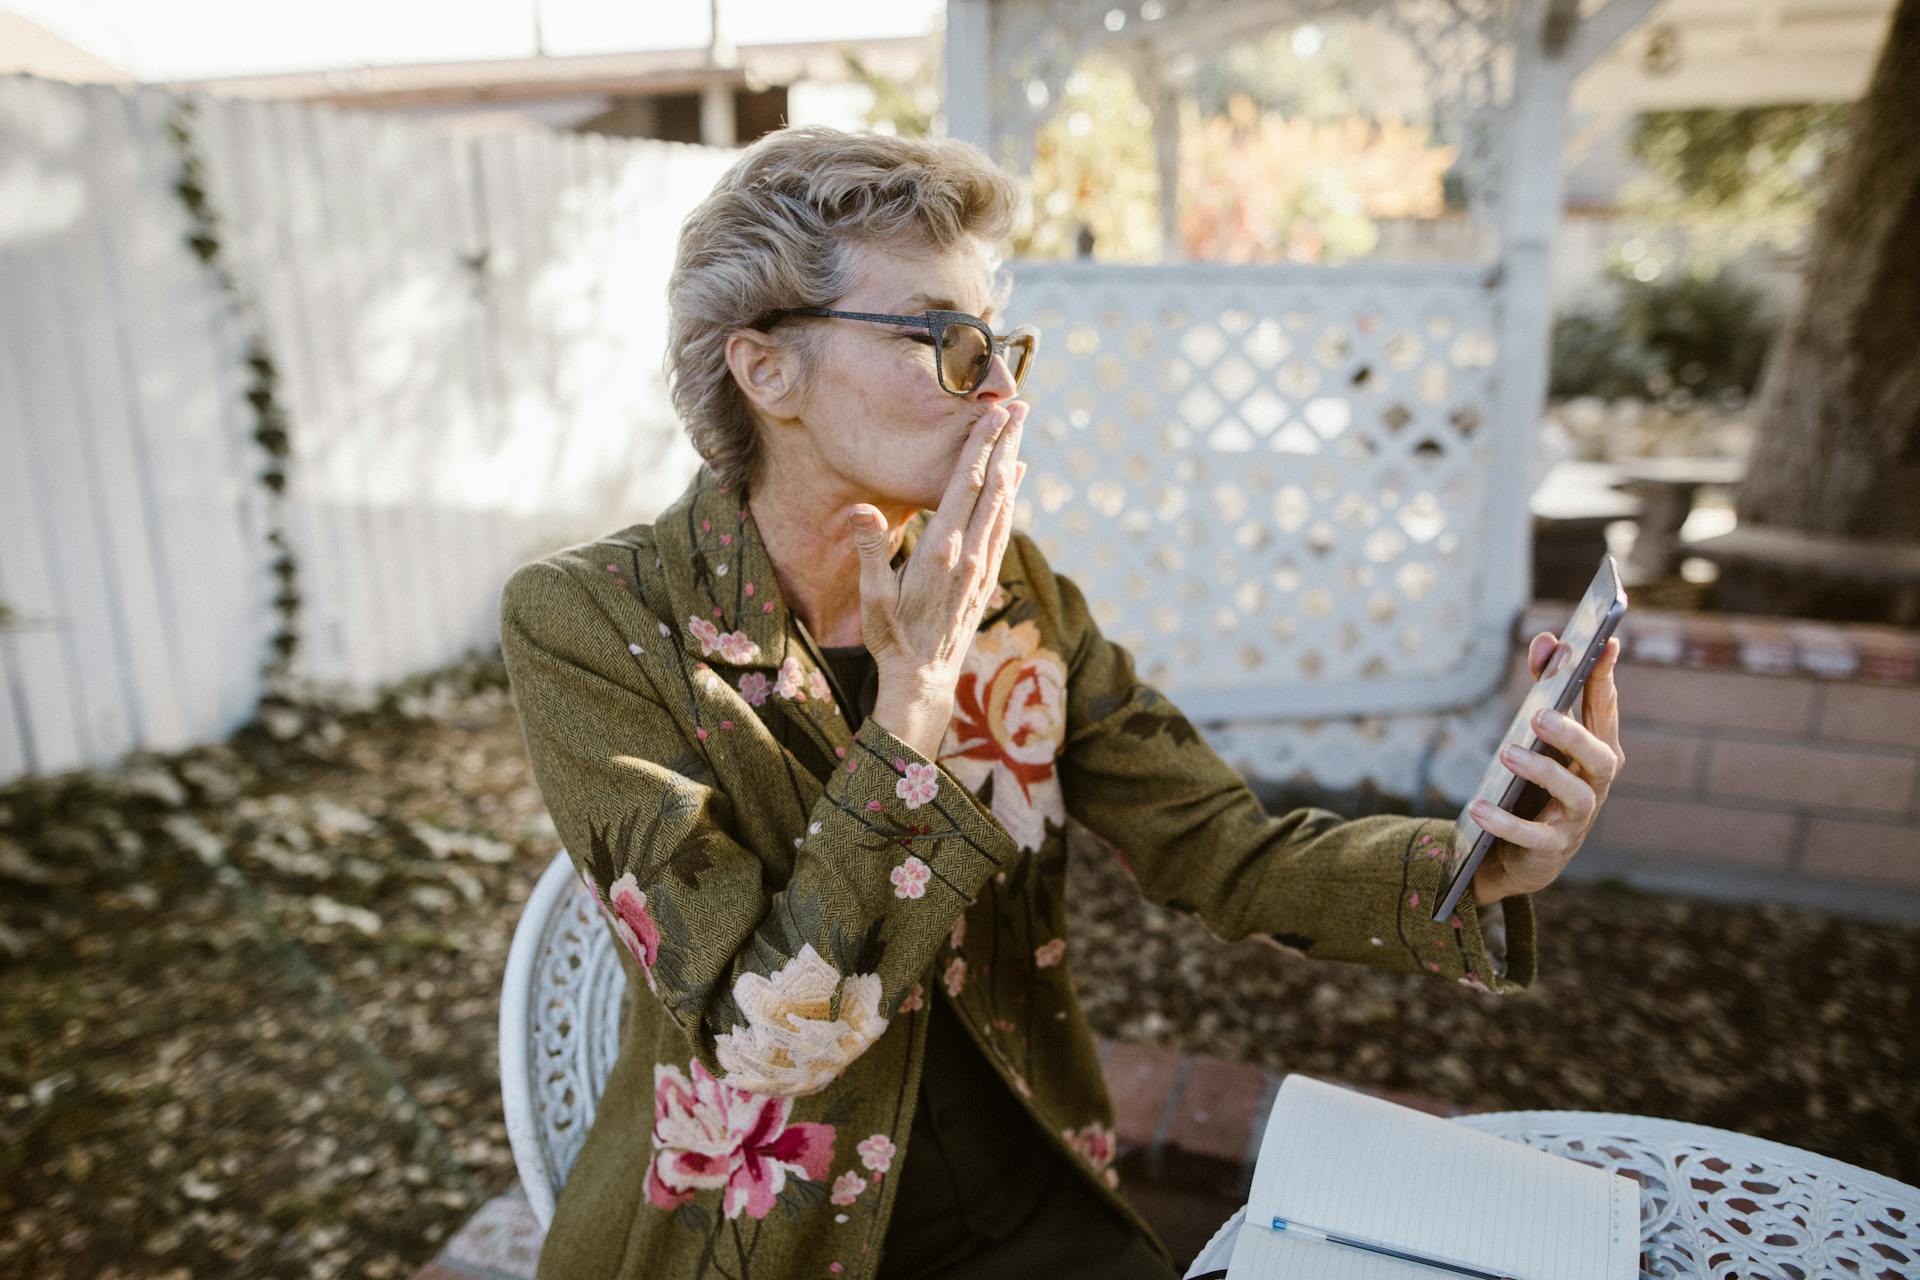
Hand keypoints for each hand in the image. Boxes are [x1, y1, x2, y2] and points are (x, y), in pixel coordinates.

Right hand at [848, 401, 1027, 757]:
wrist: (924, 680)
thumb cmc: (892, 637)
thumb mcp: (873, 597)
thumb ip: (870, 550)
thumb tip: (861, 508)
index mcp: (943, 550)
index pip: (967, 485)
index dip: (982, 445)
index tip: (995, 412)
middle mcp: (971, 553)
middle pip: (995, 486)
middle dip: (1007, 443)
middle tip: (1021, 405)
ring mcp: (983, 565)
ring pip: (1006, 503)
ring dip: (1013, 463)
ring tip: (1020, 430)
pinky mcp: (987, 577)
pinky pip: (1005, 525)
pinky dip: (1013, 496)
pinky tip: (1017, 480)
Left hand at [1470, 631, 1625, 904]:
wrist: (1520, 853)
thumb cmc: (1535, 782)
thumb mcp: (1538, 735)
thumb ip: (1544, 688)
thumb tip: (1547, 641)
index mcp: (1596, 750)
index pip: (1605, 711)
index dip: (1605, 678)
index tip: (1605, 644)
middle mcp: (1595, 783)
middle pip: (1600, 756)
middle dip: (1574, 733)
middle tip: (1539, 713)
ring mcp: (1577, 818)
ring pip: (1575, 794)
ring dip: (1543, 771)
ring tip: (1506, 751)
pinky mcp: (1551, 848)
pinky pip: (1532, 836)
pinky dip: (1505, 822)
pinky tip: (1477, 807)